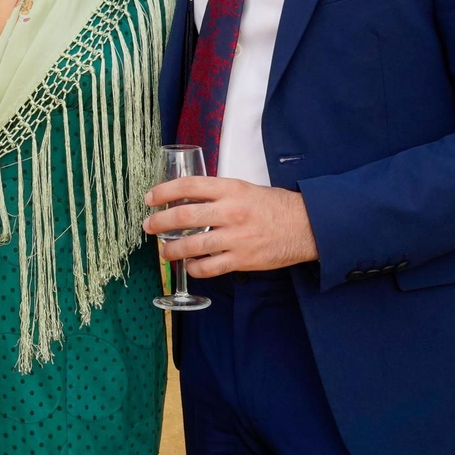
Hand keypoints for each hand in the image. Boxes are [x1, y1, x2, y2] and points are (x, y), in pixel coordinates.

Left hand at [143, 176, 317, 277]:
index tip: (150, 197)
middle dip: (159, 222)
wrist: (306, 226)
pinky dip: (194, 268)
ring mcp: (235, 237)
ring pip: (192, 246)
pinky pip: (209, 267)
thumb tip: (188, 198)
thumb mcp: (245, 189)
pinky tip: (189, 265)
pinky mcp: (242, 259)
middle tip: (149, 226)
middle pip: (183, 216)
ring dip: (171, 250)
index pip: (188, 186)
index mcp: (230, 189)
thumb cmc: (275, 206)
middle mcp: (230, 212)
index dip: (164, 191)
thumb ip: (218, 193)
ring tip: (164, 251)